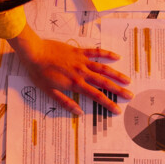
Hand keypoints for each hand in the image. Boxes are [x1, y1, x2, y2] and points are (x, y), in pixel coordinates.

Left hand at [10, 28, 132, 114]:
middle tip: (130, 95)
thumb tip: (78, 112)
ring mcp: (81, 61)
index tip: (118, 110)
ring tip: (128, 80)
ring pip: (103, 68)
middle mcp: (82, 73)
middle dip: (118, 90)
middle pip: (104, 83)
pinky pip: (95, 52)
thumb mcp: (49, 92)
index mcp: (75, 84)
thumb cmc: (39, 73)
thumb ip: (65, 102)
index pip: (96, 96)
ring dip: (117, 74)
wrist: (34, 53)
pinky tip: (116, 57)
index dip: (109, 104)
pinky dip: (106, 54)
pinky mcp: (78, 51)